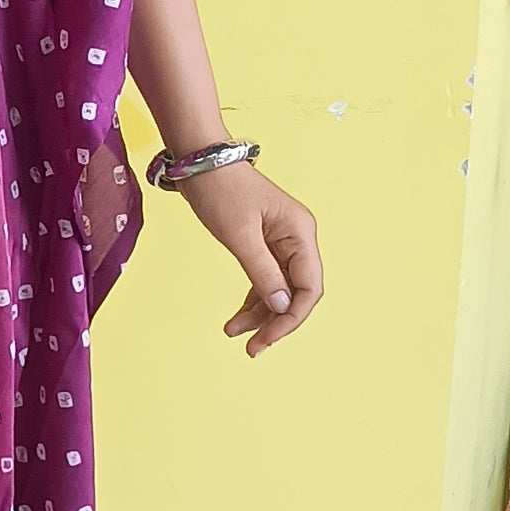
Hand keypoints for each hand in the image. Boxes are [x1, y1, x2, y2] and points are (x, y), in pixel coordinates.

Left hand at [175, 160, 323, 357]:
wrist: (199, 161)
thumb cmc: (220, 190)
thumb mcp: (240, 235)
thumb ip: (263, 273)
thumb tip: (282, 307)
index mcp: (300, 233)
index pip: (309, 287)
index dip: (292, 318)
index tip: (268, 339)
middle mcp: (297, 239)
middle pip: (297, 293)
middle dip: (276, 322)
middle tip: (252, 349)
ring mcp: (281, 242)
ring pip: (279, 291)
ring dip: (261, 316)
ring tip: (234, 334)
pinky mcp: (263, 245)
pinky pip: (265, 281)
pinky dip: (253, 301)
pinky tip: (236, 320)